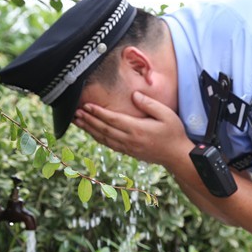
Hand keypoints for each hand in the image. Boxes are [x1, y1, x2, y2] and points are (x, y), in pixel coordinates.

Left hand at [74, 91, 191, 166]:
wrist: (176, 156)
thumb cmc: (173, 133)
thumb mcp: (166, 114)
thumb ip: (149, 104)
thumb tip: (134, 95)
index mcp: (137, 129)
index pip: (112, 119)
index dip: (98, 113)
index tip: (86, 106)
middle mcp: (129, 140)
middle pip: (103, 129)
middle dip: (88, 120)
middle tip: (75, 112)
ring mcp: (127, 148)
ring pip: (103, 138)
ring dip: (89, 129)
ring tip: (78, 121)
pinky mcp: (128, 152)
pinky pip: (108, 144)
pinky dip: (97, 138)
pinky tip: (91, 132)